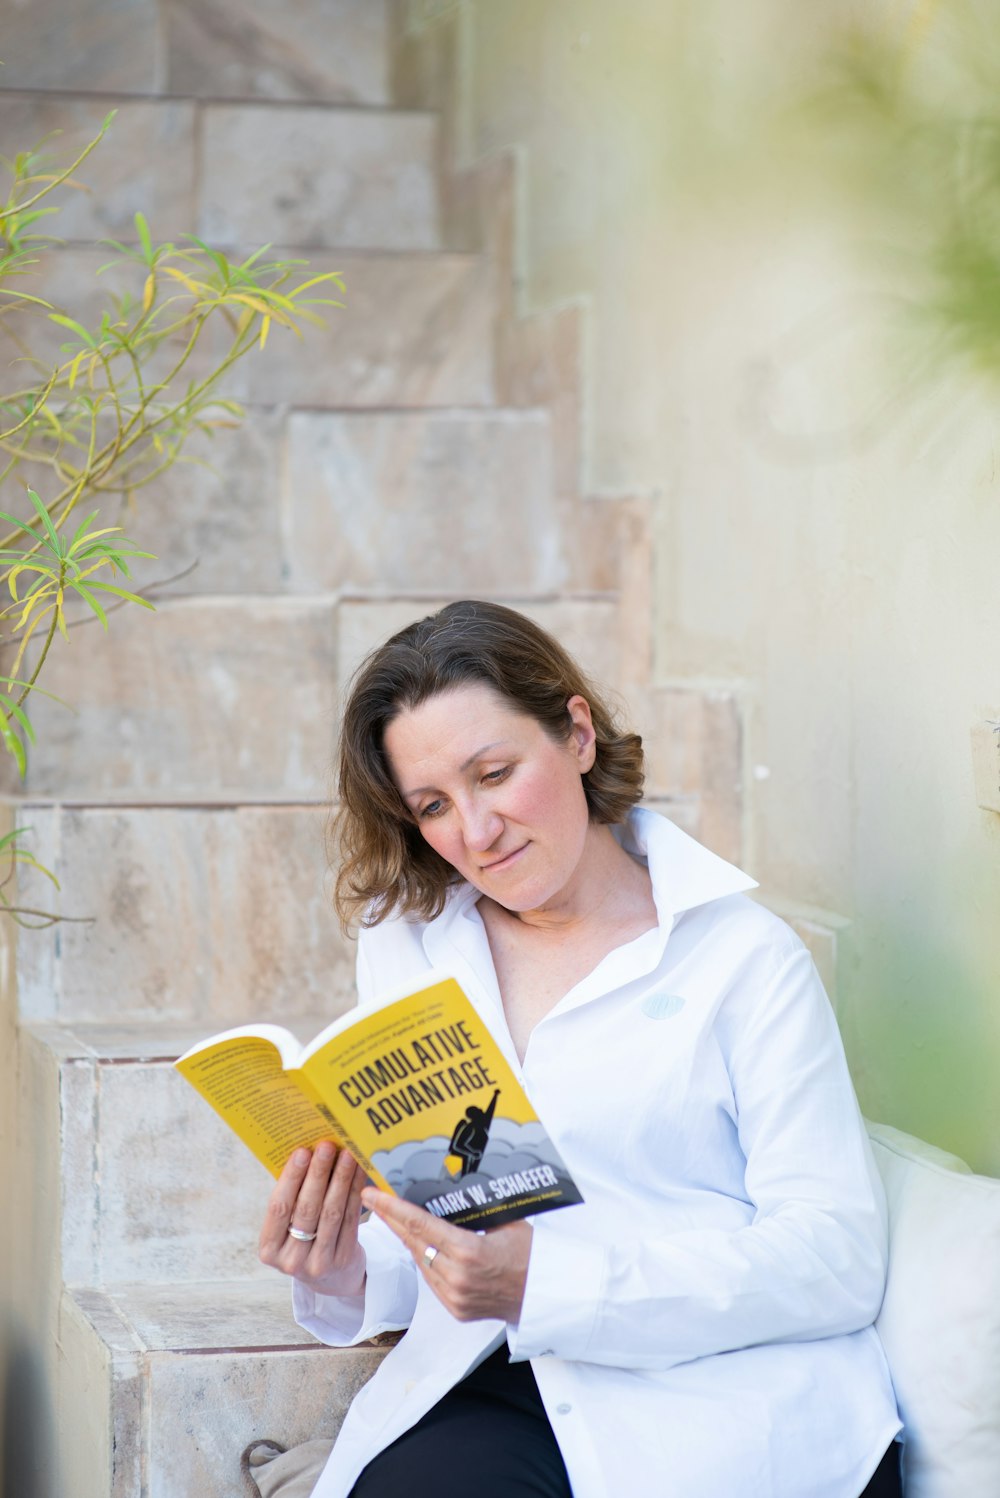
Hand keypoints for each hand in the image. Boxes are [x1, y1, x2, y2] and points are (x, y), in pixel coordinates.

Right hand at [259, 1141, 366, 1295]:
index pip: (278, 1208)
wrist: (331, 1278)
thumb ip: (291, 1199)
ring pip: (331, 1213)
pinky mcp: (343, 1259)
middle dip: (318, 1174)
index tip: (301, 1152)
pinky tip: (358, 1172)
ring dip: (340, 1179)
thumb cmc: (304, 1240)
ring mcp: (319, 1263)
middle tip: (327, 1146)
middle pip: (306, 1209)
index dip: (291, 1178)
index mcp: (269, 1250)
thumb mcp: (288, 1229)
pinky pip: (350, 1219)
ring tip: (346, 1154)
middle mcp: (291, 1260)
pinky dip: (355, 1192)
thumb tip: (307, 1152)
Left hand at [361, 1187, 531, 1324]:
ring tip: (393, 1218)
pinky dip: (424, 1260)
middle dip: (391, 1220)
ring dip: (406, 1239)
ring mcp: (454, 1297)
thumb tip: (454, 1187)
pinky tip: (419, 1244)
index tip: (373, 1195)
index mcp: (469, 1251)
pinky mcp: (455, 1310)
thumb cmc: (531, 1254)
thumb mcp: (507, 1222)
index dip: (393, 1208)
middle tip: (374, 1199)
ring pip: (420, 1262)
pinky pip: (431, 1280)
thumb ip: (477, 1209)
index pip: (421, 1224)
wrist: (544, 1297)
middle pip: (414, 1242)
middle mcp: (457, 1276)